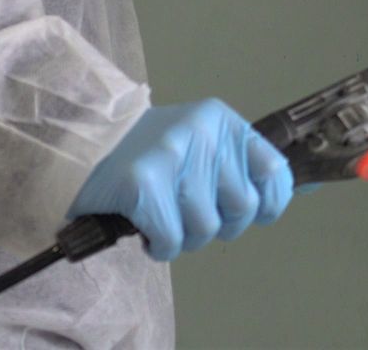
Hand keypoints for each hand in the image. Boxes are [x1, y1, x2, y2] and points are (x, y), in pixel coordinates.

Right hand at [68, 99, 293, 260]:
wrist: (85, 146)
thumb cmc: (149, 151)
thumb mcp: (201, 141)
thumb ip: (236, 165)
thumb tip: (281, 199)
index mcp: (223, 121)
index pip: (273, 170)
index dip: (270, 202)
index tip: (256, 214)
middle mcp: (204, 134)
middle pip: (242, 207)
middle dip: (221, 224)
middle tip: (192, 215)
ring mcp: (174, 157)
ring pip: (207, 229)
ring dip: (186, 237)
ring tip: (165, 219)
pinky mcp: (144, 184)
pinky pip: (173, 240)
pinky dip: (162, 246)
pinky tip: (148, 231)